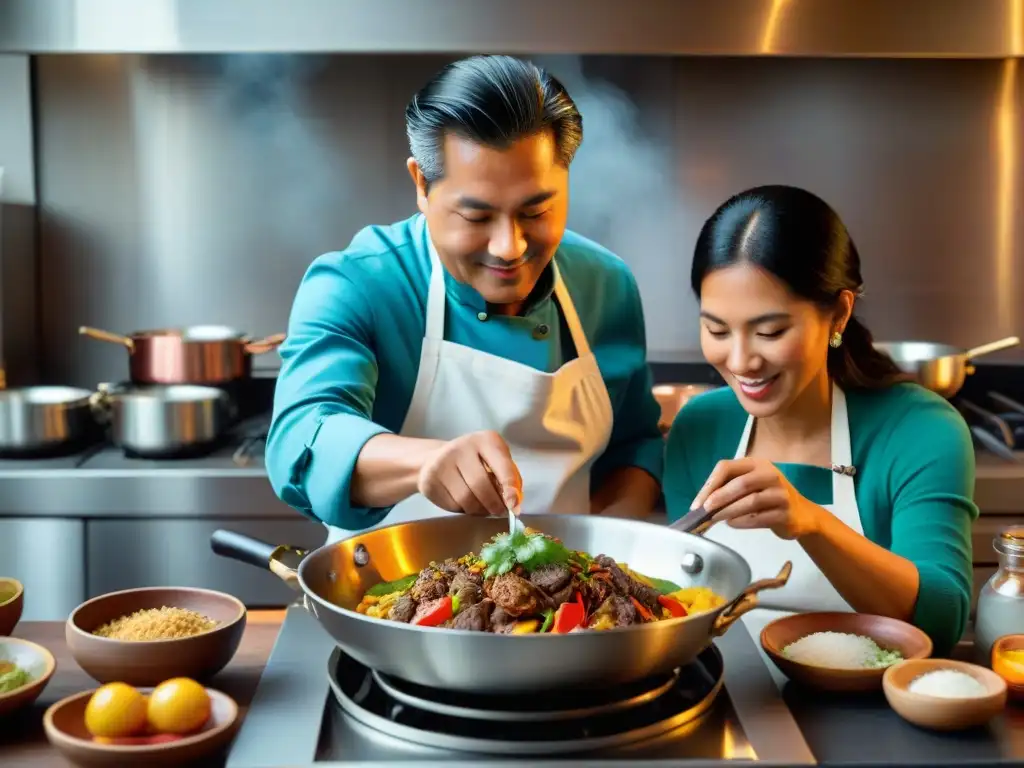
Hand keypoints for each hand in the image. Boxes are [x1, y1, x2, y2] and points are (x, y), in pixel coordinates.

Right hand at [417, 431, 521, 516]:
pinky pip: (452, 505)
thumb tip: (514, 504)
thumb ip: (509, 479)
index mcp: (485, 440)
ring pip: (466, 499)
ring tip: (482, 506)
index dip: (509, 487)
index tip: (514, 505)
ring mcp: (441, 463)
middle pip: (481, 485)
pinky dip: (463, 510)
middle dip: (493, 504)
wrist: (436, 458)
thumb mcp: (495, 461)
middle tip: (499, 512)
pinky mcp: (429, 480)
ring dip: (478, 510)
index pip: (501, 465)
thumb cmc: (476, 462)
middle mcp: (461, 447)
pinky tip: (464, 502)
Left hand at [690, 458, 821, 539]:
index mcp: (757, 464)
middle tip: (704, 511)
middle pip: (740, 483)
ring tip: (715, 519)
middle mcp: (770, 474)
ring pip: (750, 501)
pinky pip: (760, 518)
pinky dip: (742, 522)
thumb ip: (729, 488)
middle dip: (718, 498)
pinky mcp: (786, 513)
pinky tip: (732, 524)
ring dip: (728, 511)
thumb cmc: (768, 499)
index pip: (727, 467)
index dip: (709, 484)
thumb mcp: (750, 486)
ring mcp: (781, 493)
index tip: (697, 502)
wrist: (802, 515)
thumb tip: (702, 502)